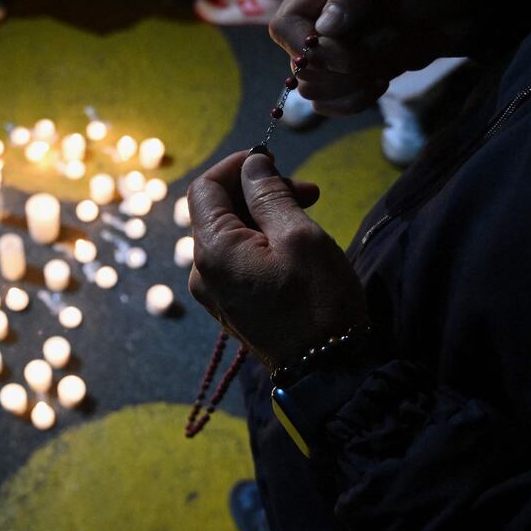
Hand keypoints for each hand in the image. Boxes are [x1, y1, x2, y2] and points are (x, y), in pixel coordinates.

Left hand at [187, 151, 366, 368]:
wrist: (328, 372)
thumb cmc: (319, 303)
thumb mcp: (300, 236)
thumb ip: (270, 195)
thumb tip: (252, 164)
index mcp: (212, 251)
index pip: (203, 188)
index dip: (236, 165)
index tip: (273, 158)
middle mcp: (201, 272)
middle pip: (216, 210)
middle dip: (257, 190)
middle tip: (308, 190)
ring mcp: (214, 292)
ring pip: (229, 234)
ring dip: (264, 214)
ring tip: (309, 213)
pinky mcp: (231, 305)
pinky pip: (236, 259)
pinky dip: (261, 240)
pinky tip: (295, 242)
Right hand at [270, 0, 487, 115]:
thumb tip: (326, 28)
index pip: (285, 25)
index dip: (303, 47)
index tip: (339, 51)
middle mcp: (325, 18)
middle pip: (299, 64)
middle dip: (334, 70)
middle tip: (370, 62)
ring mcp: (341, 49)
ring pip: (314, 88)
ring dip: (346, 88)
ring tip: (380, 73)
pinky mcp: (360, 72)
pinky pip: (334, 102)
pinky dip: (351, 103)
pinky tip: (380, 85)